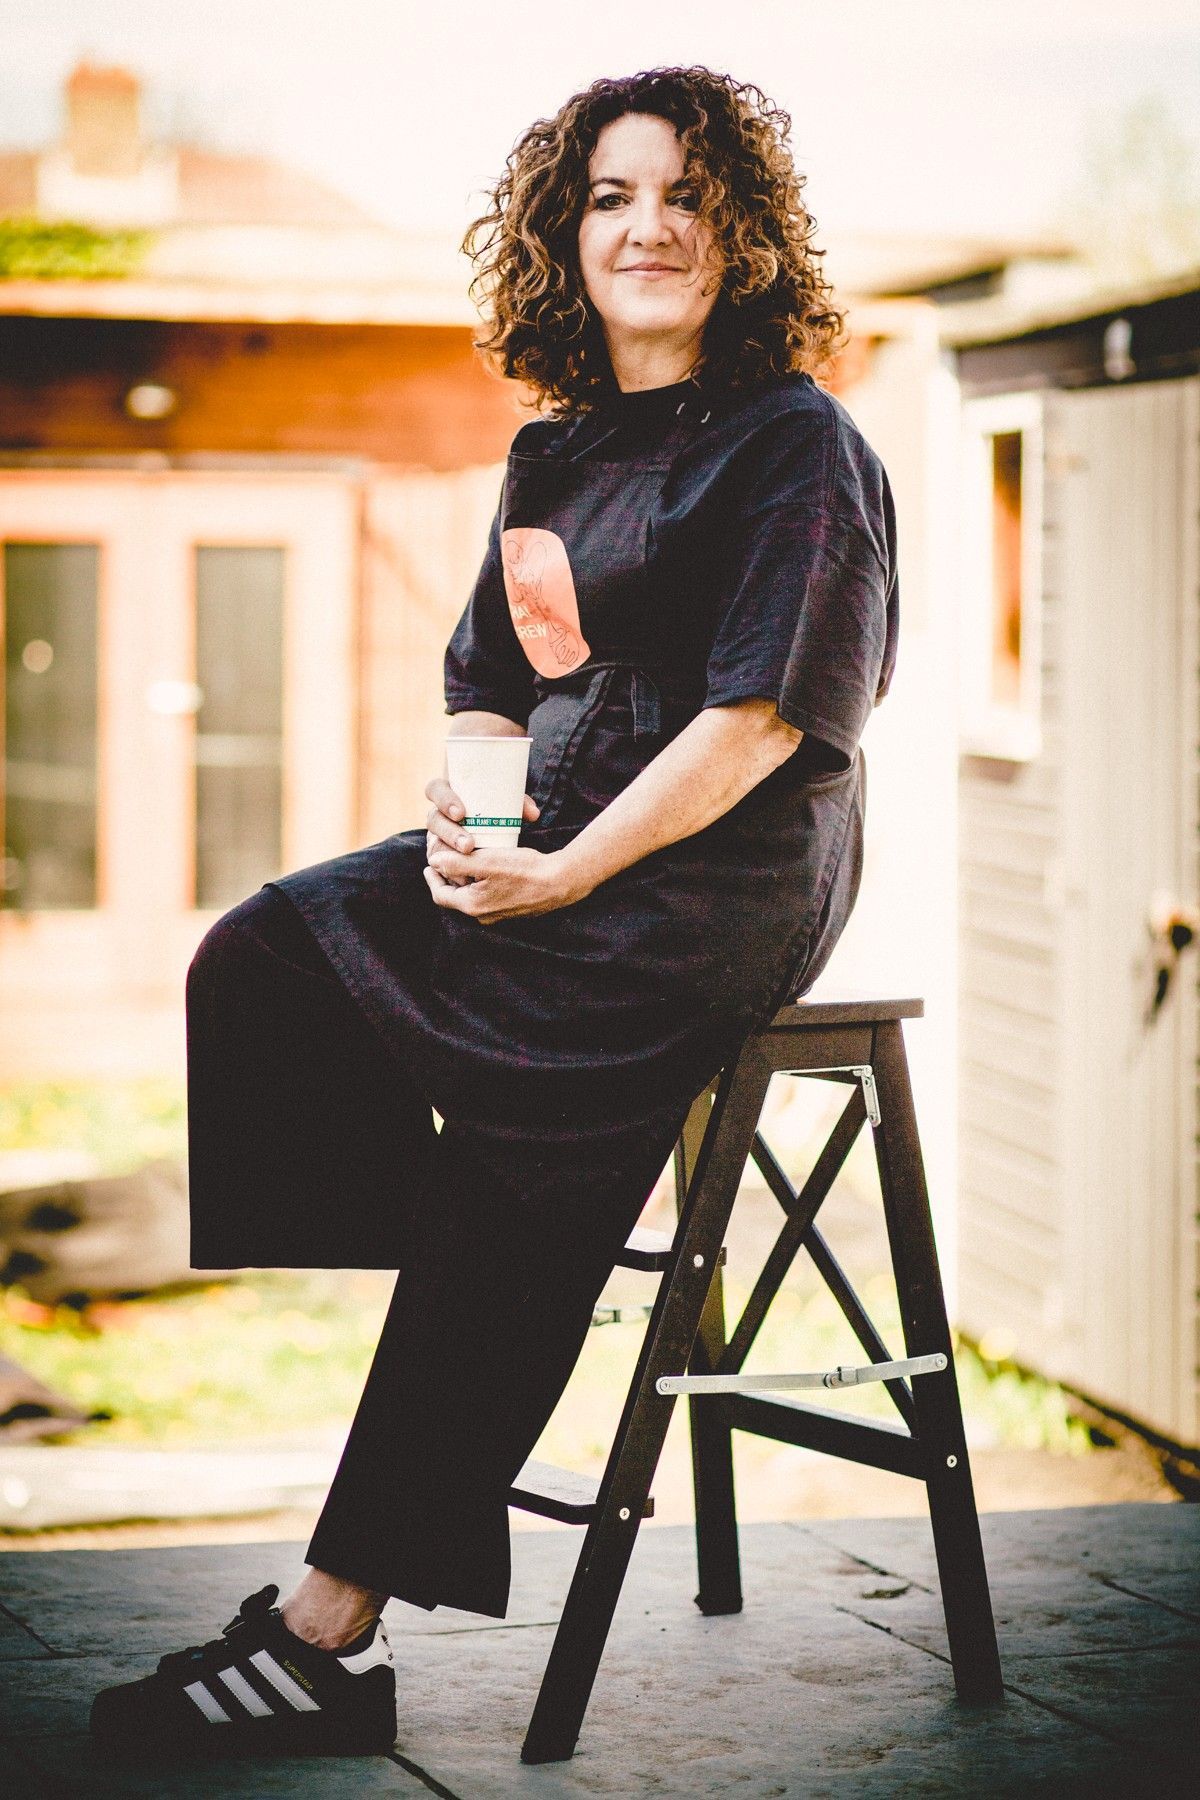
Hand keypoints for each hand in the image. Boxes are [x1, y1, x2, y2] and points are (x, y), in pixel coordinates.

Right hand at [423, 776, 540, 888]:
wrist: (492, 828)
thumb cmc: (497, 809)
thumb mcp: (506, 803)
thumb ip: (519, 805)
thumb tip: (533, 814)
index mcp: (449, 791)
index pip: (435, 790)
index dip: (444, 800)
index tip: (460, 813)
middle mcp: (439, 813)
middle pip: (434, 820)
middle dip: (449, 834)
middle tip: (468, 845)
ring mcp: (437, 834)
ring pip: (434, 843)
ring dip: (448, 854)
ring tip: (467, 863)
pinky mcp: (441, 853)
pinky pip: (438, 862)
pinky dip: (448, 870)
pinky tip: (461, 877)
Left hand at [423, 842, 587, 923]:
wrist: (560, 883)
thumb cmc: (525, 870)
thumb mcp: (487, 862)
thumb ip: (457, 863)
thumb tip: (434, 861)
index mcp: (472, 905)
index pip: (440, 895)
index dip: (432, 878)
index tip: (430, 864)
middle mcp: (483, 916)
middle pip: (455, 897)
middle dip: (448, 879)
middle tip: (444, 860)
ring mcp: (498, 915)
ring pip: (471, 897)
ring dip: (464, 881)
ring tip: (464, 861)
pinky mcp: (510, 910)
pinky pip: (486, 898)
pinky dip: (480, 884)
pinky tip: (487, 869)